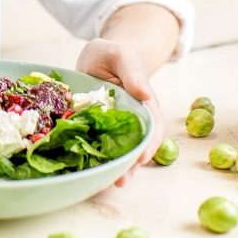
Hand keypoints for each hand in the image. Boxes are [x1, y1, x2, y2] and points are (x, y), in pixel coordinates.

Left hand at [75, 37, 163, 186]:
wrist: (99, 56)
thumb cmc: (113, 54)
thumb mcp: (121, 56)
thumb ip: (132, 72)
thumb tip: (144, 93)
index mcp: (144, 104)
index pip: (152, 128)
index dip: (148, 144)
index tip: (140, 158)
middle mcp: (132, 120)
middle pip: (136, 146)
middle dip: (130, 165)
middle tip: (119, 180)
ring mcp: (113, 126)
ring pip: (117, 150)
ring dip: (113, 167)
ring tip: (104, 183)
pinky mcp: (95, 127)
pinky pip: (96, 144)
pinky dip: (93, 156)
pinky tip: (85, 169)